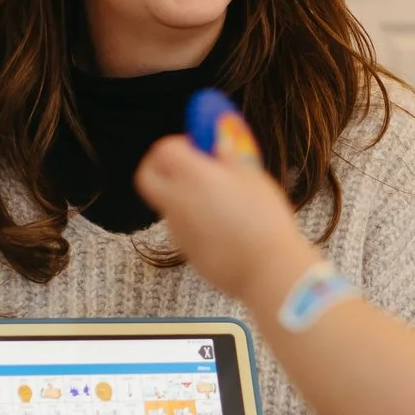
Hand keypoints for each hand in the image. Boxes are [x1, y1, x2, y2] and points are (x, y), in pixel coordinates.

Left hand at [136, 134, 316, 307]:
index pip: (163, 149)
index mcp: (192, 176)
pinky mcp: (185, 250)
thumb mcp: (253, 177)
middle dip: (161, 167)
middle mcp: (176, 200)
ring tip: (222, 200)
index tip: (200, 147)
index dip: (179, 144)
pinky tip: (226, 226)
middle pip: (147, 177)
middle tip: (190, 167)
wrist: (267, 269)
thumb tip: (218, 144)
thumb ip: (229, 158)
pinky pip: (183, 226)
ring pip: (166, 202)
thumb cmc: (264, 219)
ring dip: (182, 194)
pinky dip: (195, 220)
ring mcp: (177, 228)